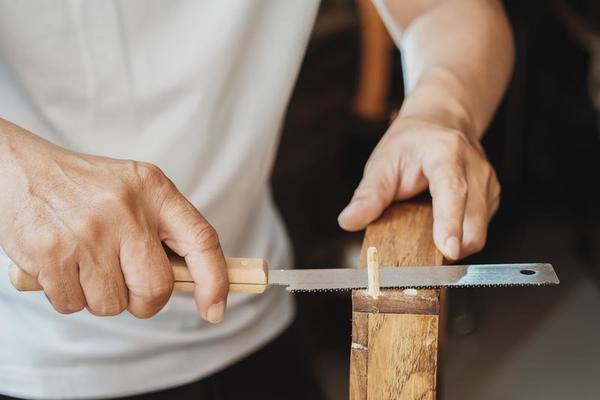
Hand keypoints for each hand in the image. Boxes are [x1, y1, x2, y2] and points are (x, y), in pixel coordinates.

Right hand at [0, 119, 227, 320]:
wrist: (18, 169)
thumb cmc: (84, 187)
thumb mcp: (135, 190)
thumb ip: (164, 228)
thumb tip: (194, 281)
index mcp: (154, 189)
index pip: (202, 241)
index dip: (215, 281)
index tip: (214, 308)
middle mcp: (126, 210)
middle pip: (156, 289)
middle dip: (143, 301)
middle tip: (125, 283)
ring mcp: (88, 233)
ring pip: (112, 305)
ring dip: (100, 297)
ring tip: (85, 262)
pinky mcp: (52, 253)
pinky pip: (73, 306)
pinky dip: (69, 296)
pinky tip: (62, 265)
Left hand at [338, 117, 499, 259]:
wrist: (441, 123)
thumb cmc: (412, 143)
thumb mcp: (382, 162)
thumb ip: (368, 195)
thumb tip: (349, 221)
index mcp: (446, 153)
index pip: (453, 190)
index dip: (450, 222)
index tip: (446, 248)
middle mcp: (474, 168)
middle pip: (473, 221)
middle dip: (451, 247)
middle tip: (419, 255)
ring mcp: (488, 184)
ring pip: (478, 232)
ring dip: (453, 244)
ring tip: (427, 231)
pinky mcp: (491, 199)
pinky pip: (478, 231)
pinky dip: (459, 238)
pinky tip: (440, 226)